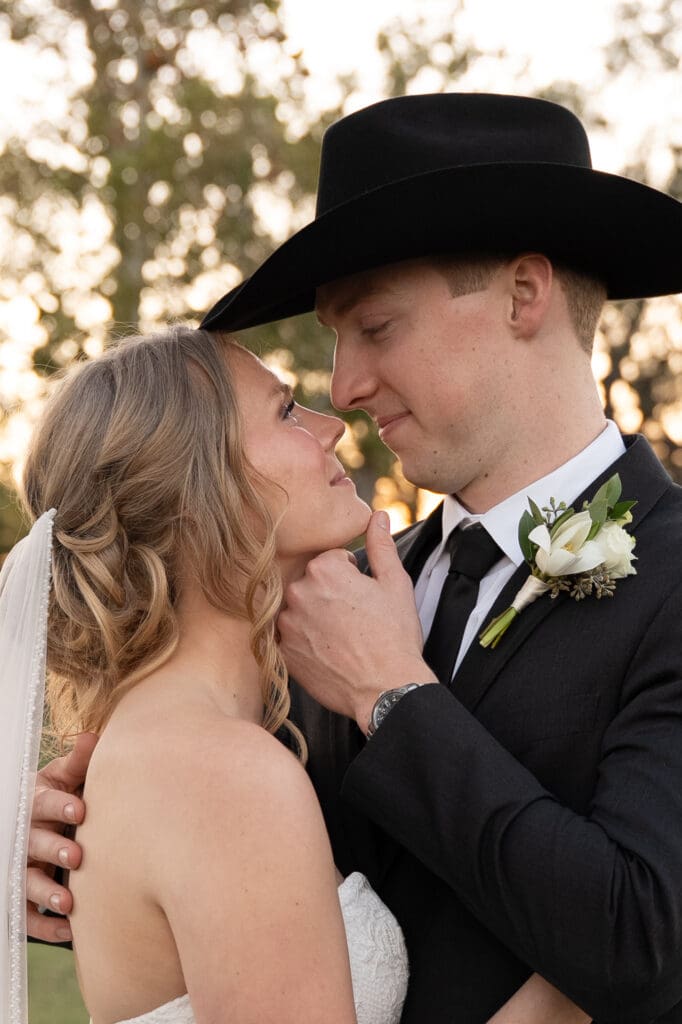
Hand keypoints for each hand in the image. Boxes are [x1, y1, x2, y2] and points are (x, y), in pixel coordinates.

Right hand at [27, 731, 97, 941]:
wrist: (46, 822)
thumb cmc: (62, 796)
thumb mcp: (66, 777)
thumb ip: (78, 762)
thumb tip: (93, 737)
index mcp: (35, 802)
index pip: (43, 802)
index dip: (60, 806)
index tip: (81, 810)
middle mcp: (25, 835)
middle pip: (34, 844)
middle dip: (53, 850)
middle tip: (77, 857)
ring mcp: (22, 867)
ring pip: (27, 882)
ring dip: (45, 893)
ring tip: (68, 902)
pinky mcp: (24, 898)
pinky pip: (27, 918)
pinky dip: (46, 928)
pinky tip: (69, 932)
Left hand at [279, 510, 436, 730]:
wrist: (385, 689)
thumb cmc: (394, 637)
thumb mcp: (395, 585)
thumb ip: (381, 546)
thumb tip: (377, 516)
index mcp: (324, 570)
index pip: (330, 560)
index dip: (351, 577)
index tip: (362, 597)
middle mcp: (298, 592)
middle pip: (311, 582)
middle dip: (329, 594)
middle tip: (354, 617)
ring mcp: (287, 624)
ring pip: (298, 608)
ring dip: (314, 616)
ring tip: (342, 636)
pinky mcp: (282, 651)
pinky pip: (289, 635)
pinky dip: (304, 640)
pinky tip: (327, 651)